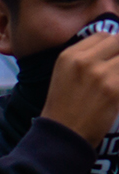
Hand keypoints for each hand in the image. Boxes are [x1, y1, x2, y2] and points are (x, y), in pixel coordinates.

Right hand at [41, 28, 118, 144]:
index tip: (112, 60)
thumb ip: (86, 60)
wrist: (61, 137)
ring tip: (114, 83)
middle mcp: (84, 61)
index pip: (103, 36)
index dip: (112, 46)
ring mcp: (100, 74)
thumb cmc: (63, 109)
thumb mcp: (64, 76)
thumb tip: (114, 52)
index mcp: (69, 56)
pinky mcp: (114, 89)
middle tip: (115, 72)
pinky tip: (118, 94)